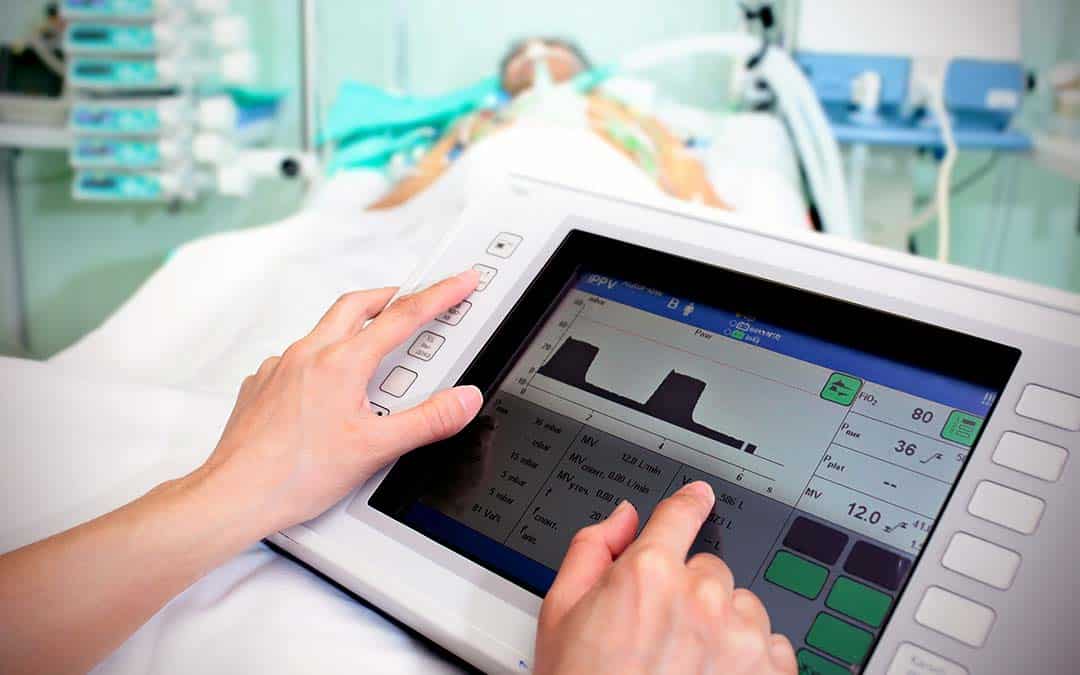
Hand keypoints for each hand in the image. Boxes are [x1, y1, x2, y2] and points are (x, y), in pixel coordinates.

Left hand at [194, 269, 483, 536]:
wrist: (235, 494)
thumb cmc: (294, 474)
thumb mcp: (376, 449)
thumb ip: (428, 421)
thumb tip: (463, 399)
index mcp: (341, 363)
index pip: (402, 317)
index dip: (439, 296)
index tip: (459, 282)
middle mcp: (308, 355)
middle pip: (357, 305)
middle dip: (391, 296)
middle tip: (415, 298)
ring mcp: (280, 367)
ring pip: (323, 330)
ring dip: (353, 327)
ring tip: (373, 345)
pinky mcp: (262, 385)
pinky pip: (296, 357)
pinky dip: (320, 359)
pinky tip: (325, 386)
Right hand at [535, 481, 796, 674]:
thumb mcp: (560, 613)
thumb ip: (591, 551)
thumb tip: (622, 519)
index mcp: (649, 573)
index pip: (680, 515)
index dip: (689, 503)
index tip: (699, 498)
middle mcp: (702, 596)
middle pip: (709, 569)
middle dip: (690, 591)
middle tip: (662, 633)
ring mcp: (741, 636)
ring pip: (743, 606)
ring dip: (723, 625)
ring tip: (688, 665)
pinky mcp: (770, 673)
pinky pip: (774, 646)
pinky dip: (752, 658)